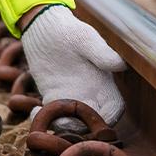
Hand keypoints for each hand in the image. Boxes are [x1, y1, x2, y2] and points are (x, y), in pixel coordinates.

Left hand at [21, 5, 128, 123]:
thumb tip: (121, 64)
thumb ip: (102, 54)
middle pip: (92, 121)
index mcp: (104, 82)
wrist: (43, 26)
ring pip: (71, 122)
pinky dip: (45, 118)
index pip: (113, 108)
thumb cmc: (70, 30)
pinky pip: (52, 114)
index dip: (109, 119)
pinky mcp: (52, 95)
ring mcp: (70, 96)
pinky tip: (34, 111)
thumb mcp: (86, 40)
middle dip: (82, 129)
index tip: (96, 121)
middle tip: (65, 124)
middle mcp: (90, 93)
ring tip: (47, 117)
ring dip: (61, 127)